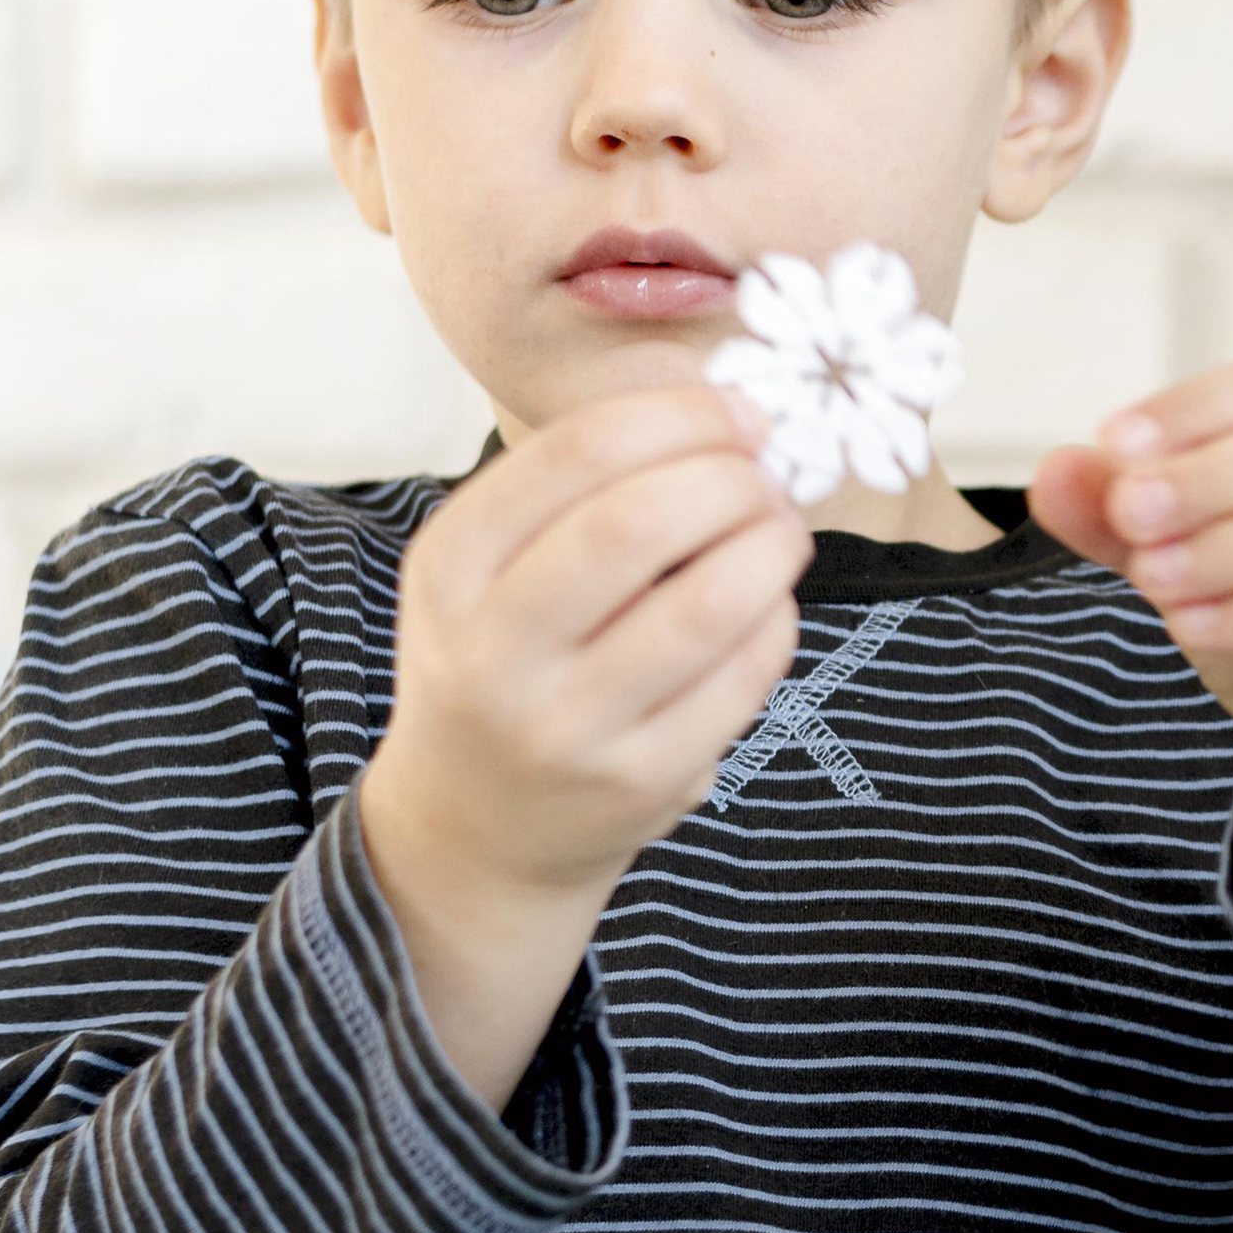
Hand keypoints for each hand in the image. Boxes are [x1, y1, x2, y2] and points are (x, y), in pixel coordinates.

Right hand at [357, 386, 810, 1101]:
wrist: (477, 824)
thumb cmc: (503, 660)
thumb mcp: (488, 568)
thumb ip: (578, 486)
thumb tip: (719, 407)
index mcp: (450, 569)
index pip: (573, 456)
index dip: (677, 418)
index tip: (738, 411)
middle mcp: (493, 651)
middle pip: (637, 525)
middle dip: (729, 478)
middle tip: (765, 472)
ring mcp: (566, 727)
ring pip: (706, 608)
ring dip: (770, 546)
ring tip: (782, 528)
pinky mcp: (639, 783)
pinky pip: (741, 680)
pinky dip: (776, 621)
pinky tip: (769, 603)